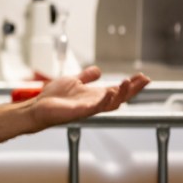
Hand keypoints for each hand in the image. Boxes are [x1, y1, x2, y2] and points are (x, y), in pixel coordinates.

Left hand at [28, 66, 149, 130]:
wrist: (38, 107)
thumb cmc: (54, 97)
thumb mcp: (73, 81)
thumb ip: (86, 77)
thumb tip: (98, 70)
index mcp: (94, 96)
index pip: (118, 90)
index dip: (131, 85)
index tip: (143, 76)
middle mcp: (94, 103)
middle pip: (120, 98)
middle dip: (133, 89)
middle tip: (144, 80)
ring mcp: (88, 108)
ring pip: (111, 104)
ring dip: (122, 94)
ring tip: (130, 83)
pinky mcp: (79, 112)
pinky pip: (95, 108)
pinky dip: (103, 101)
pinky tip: (109, 92)